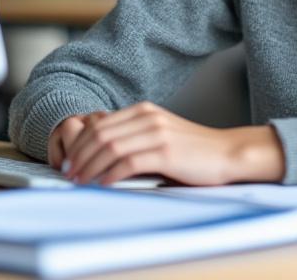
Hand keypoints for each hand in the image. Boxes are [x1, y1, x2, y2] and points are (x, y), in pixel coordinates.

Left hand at [51, 102, 284, 186]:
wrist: (228, 153)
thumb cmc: (194, 151)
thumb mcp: (160, 135)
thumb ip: (135, 136)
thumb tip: (102, 151)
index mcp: (145, 111)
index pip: (100, 124)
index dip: (79, 143)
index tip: (69, 161)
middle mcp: (148, 118)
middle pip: (100, 134)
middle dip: (79, 155)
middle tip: (68, 174)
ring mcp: (157, 134)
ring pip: (110, 147)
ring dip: (90, 166)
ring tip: (79, 181)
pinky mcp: (166, 153)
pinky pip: (128, 162)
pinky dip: (110, 175)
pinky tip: (103, 185)